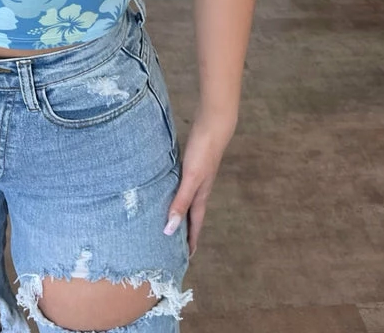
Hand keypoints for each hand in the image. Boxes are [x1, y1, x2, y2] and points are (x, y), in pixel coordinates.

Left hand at [164, 112, 236, 258]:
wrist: (213, 124)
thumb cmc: (203, 152)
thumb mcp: (191, 179)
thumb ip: (181, 202)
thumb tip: (170, 229)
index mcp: (201, 195)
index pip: (194, 224)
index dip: (191, 240)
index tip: (187, 257)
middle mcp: (200, 188)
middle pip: (192, 214)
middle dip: (186, 230)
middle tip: (176, 245)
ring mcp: (197, 175)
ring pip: (188, 199)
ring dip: (181, 211)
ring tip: (171, 220)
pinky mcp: (193, 163)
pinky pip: (183, 185)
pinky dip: (178, 193)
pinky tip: (170, 189)